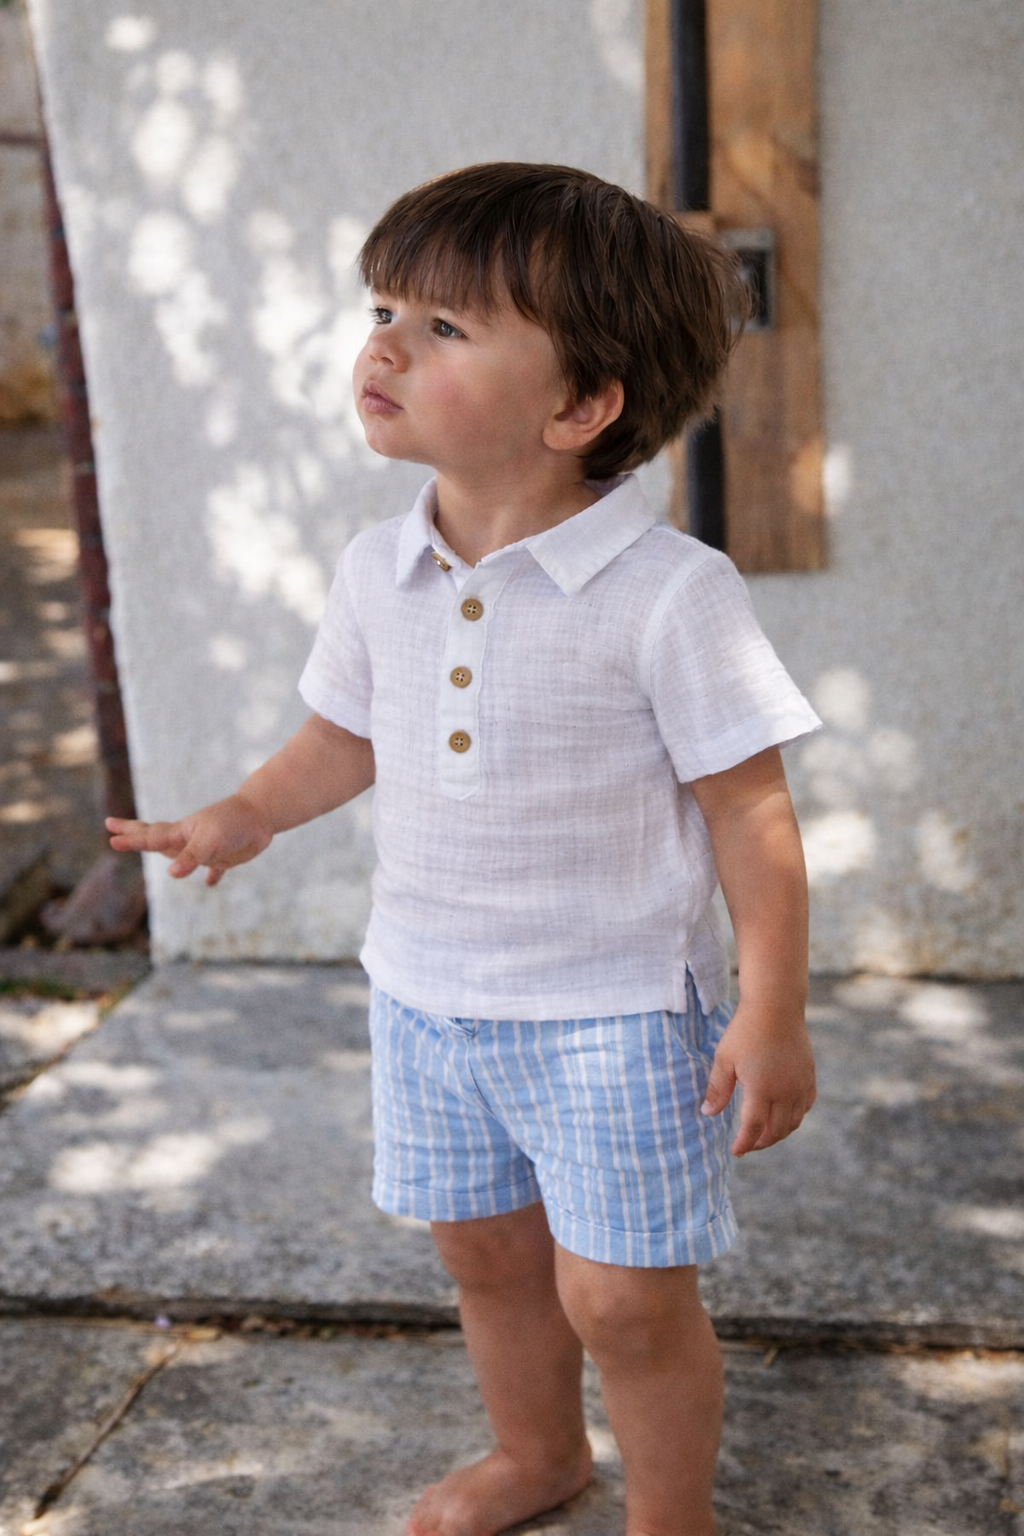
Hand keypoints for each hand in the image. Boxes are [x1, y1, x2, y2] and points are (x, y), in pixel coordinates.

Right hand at [105, 794, 273, 886]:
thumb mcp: (211, 842)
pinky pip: (215, 868)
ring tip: (155, 850)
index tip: (110, 838)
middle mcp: (189, 839)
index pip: (150, 837)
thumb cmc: (233, 824)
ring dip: (167, 854)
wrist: (262, 815)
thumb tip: (172, 874)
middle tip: (111, 826)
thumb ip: (191, 857)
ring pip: (181, 853)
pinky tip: (211, 881)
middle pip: (156, 836)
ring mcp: (206, 847)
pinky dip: (212, 874)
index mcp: (181, 832)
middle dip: (134, 833)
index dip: (131, 840)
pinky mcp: (225, 855)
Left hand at [700, 1001, 815, 1156]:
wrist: (775, 1007)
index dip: (744, 1144)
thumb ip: (717, 1089)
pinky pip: (805, 1106)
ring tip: (764, 1133)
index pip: (753, 1129)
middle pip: (776, 1131)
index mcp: (761, 1089)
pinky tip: (784, 1114)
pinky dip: (795, 1117)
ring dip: (779, 1133)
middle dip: (761, 1142)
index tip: (736, 1151)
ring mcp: (800, 1085)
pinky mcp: (809, 1076)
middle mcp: (785, 1092)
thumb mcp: (724, 1059)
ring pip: (793, 1122)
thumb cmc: (745, 1031)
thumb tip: (708, 1114)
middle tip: (749, 1144)